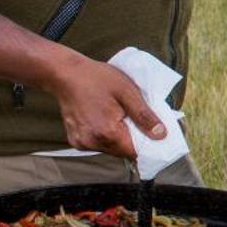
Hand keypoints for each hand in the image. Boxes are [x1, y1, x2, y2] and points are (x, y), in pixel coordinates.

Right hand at [46, 52, 164, 158]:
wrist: (65, 74)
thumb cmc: (96, 79)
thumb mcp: (127, 92)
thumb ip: (144, 116)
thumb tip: (161, 135)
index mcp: (106, 133)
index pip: (135, 153)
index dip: (148, 145)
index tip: (154, 134)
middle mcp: (92, 143)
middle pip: (123, 151)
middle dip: (134, 139)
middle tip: (136, 119)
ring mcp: (81, 143)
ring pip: (111, 148)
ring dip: (120, 137)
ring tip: (118, 116)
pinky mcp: (76, 141)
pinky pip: (99, 144)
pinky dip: (106, 135)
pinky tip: (104, 118)